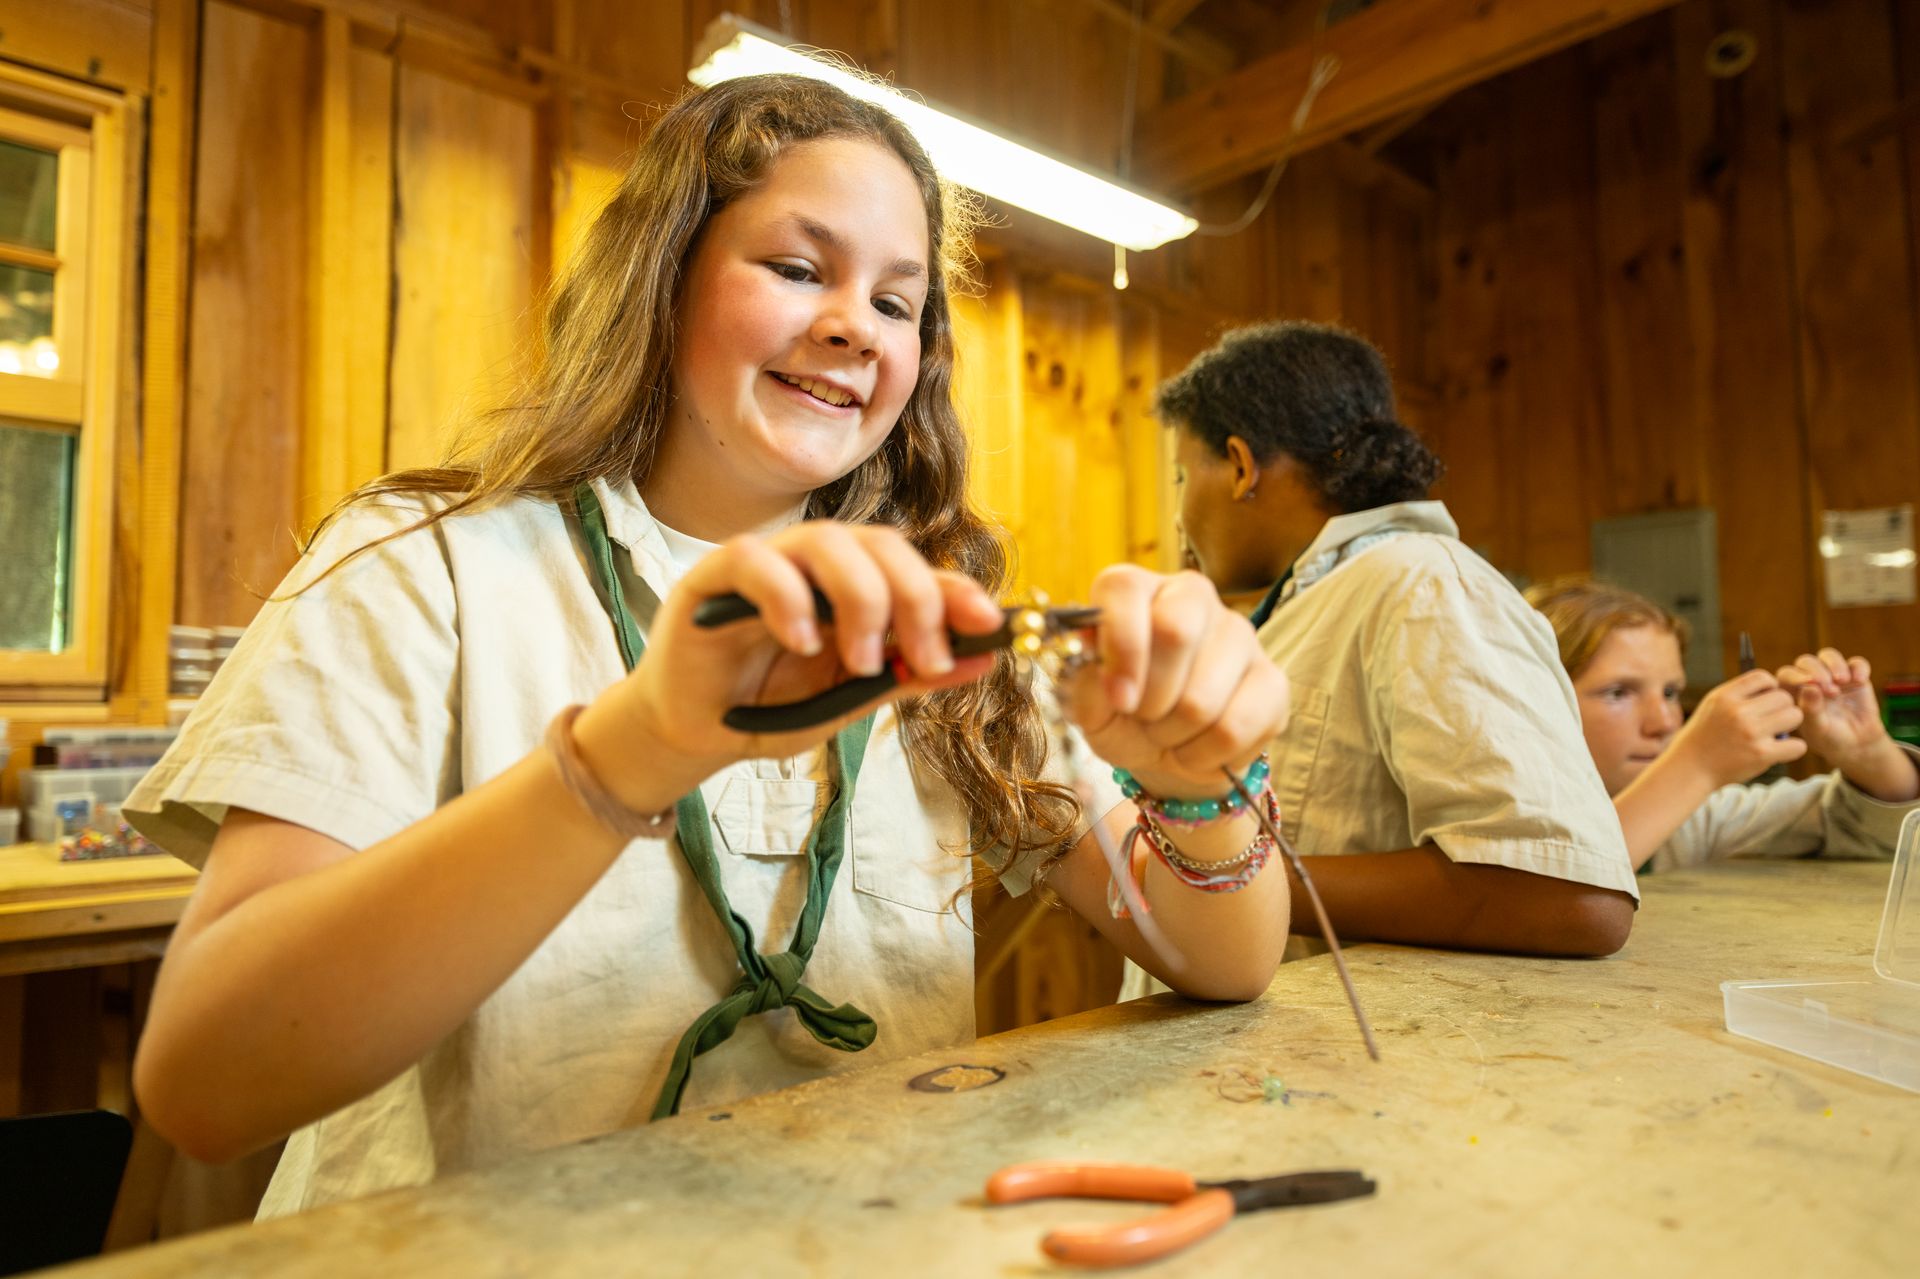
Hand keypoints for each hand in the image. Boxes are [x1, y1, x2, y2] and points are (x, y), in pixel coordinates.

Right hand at [579, 522, 1003, 800]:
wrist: (698, 733)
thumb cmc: (772, 706)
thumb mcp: (853, 696)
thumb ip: (910, 673)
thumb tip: (984, 659)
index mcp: (852, 584)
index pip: (913, 567)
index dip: (954, 589)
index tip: (990, 624)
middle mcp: (814, 564)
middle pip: (878, 544)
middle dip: (915, 598)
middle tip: (926, 657)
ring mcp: (766, 563)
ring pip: (825, 541)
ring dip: (860, 598)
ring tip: (863, 659)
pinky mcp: (714, 576)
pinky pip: (756, 561)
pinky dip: (788, 597)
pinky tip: (804, 641)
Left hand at [1061, 566, 1289, 798]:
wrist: (1166, 753)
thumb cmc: (1121, 715)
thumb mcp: (1087, 704)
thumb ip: (1082, 678)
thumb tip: (1093, 653)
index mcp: (1137, 590)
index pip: (1126, 589)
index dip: (1120, 648)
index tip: (1117, 699)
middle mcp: (1192, 596)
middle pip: (1175, 631)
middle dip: (1149, 699)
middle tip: (1141, 717)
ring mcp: (1239, 633)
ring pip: (1202, 698)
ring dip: (1173, 736)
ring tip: (1167, 733)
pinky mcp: (1273, 680)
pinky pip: (1235, 730)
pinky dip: (1204, 756)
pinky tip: (1197, 748)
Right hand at [1668, 668, 1806, 787]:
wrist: (1689, 769)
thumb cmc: (1703, 737)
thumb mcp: (1712, 706)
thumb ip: (1738, 694)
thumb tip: (1774, 687)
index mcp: (1724, 697)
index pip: (1763, 677)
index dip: (1770, 687)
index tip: (1764, 701)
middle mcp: (1738, 712)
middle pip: (1784, 697)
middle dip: (1782, 708)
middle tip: (1772, 721)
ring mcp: (1751, 733)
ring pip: (1795, 716)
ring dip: (1789, 726)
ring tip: (1775, 734)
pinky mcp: (1761, 755)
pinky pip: (1798, 745)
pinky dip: (1792, 749)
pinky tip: (1779, 751)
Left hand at [1776, 649, 1889, 765]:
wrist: (1856, 745)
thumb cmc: (1828, 738)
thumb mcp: (1818, 730)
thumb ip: (1811, 710)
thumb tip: (1809, 687)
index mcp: (1793, 692)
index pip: (1786, 675)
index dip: (1794, 675)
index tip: (1808, 683)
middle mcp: (1810, 680)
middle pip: (1806, 662)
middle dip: (1816, 671)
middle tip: (1829, 689)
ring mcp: (1832, 676)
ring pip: (1828, 656)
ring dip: (1835, 664)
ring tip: (1842, 681)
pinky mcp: (1854, 677)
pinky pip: (1856, 663)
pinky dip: (1859, 667)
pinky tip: (1859, 680)